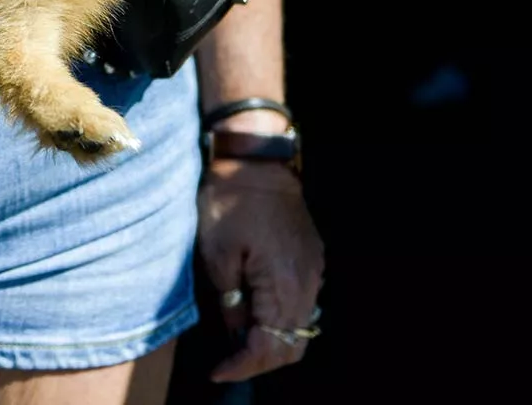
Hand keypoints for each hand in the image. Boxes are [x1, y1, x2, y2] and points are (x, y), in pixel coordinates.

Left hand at [197, 158, 325, 382]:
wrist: (256, 161)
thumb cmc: (229, 202)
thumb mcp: (216, 254)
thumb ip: (230, 302)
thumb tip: (236, 333)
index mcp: (284, 285)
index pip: (269, 347)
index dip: (243, 366)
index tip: (217, 371)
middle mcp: (307, 283)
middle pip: (292, 346)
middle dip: (260, 361)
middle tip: (228, 362)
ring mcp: (314, 270)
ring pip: (301, 327)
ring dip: (273, 342)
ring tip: (239, 342)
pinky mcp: (313, 258)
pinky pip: (303, 304)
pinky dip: (282, 319)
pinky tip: (256, 314)